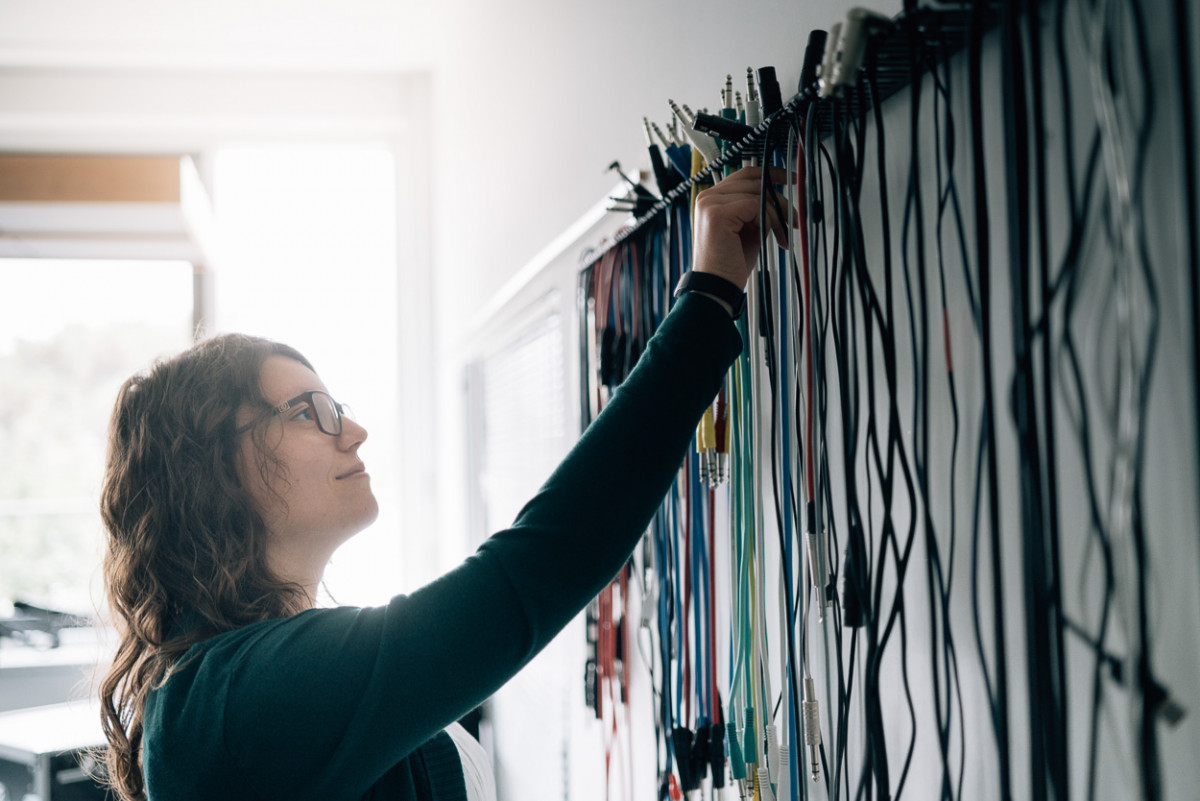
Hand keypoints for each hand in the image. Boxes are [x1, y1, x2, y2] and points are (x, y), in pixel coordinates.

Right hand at [691, 166, 790, 289]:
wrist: (716, 288)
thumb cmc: (730, 264)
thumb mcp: (748, 229)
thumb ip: (757, 209)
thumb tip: (780, 195)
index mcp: (712, 198)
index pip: (745, 174)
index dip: (770, 174)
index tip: (791, 178)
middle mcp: (707, 197)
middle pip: (754, 181)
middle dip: (780, 199)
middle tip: (795, 217)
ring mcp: (710, 204)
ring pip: (758, 194)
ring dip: (776, 215)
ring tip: (781, 235)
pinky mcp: (718, 214)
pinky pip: (756, 205)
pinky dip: (768, 221)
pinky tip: (766, 237)